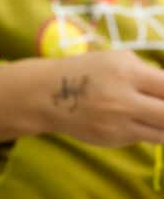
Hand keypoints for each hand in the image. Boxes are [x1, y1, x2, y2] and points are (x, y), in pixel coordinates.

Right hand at [43, 50, 163, 146]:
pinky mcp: (111, 139)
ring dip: (162, 125)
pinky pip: (142, 138)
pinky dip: (145, 130)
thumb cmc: (85, 72)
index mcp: (127, 73)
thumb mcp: (116, 59)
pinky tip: (132, 120)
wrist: (46, 95)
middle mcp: (123, 100)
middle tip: (162, 108)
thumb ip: (147, 72)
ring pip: (161, 133)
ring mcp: (117, 123)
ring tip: (153, 116)